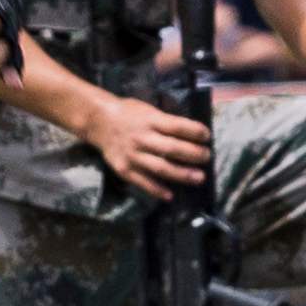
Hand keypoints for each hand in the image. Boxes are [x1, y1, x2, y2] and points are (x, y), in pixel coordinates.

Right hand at [87, 94, 212, 198]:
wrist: (98, 121)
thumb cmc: (128, 113)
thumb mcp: (148, 110)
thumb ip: (166, 121)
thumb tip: (193, 133)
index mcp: (150, 120)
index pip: (178, 126)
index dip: (195, 132)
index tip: (207, 136)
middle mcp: (142, 138)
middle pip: (172, 149)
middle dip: (194, 155)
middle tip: (206, 157)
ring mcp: (133, 155)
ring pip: (161, 168)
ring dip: (182, 175)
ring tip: (199, 178)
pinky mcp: (124, 169)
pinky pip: (143, 182)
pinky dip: (157, 189)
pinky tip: (170, 195)